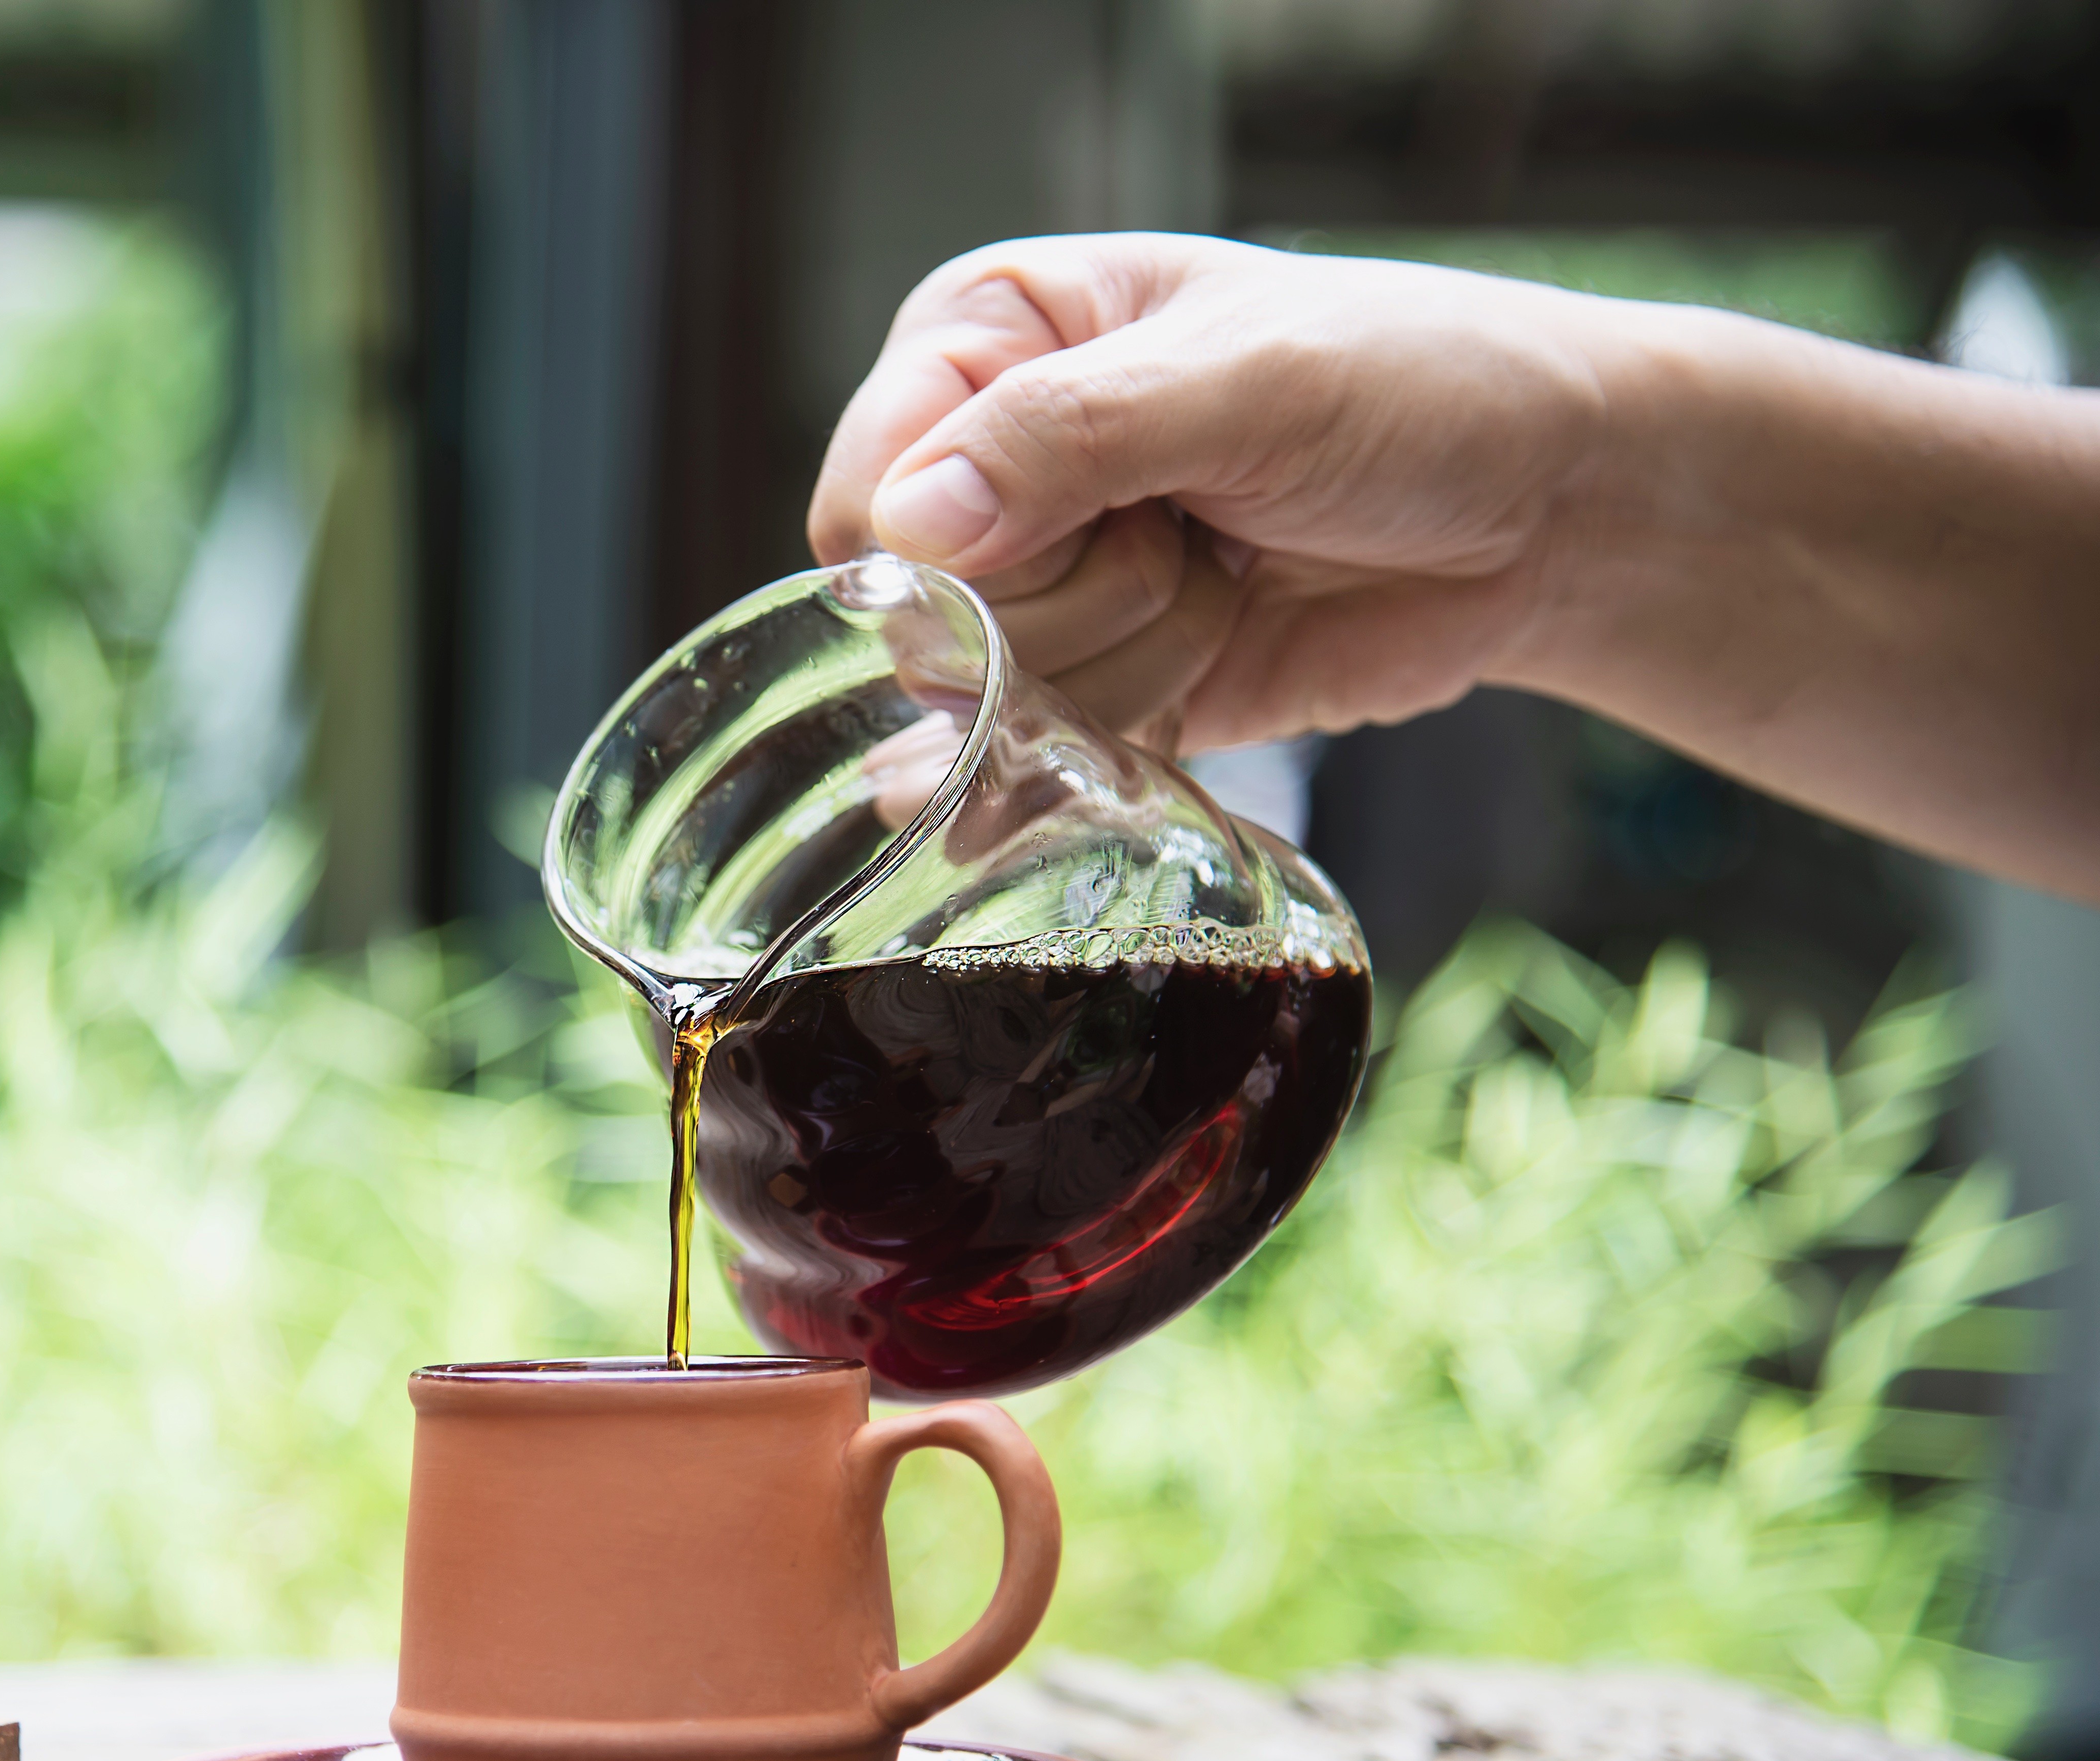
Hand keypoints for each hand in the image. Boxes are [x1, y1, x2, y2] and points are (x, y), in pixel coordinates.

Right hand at [806, 234, 1620, 753]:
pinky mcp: (1101, 683)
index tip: (1098, 514)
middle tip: (1193, 534)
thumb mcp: (1249, 379)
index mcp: (992, 338)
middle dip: (1074, 597)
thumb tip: (910, 528)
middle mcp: (993, 462)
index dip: (953, 544)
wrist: (1554, 508)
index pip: (871, 487)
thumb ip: (1068, 438)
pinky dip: (1117, 737)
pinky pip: (1040, 757)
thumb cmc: (1419, 387)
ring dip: (1127, 660)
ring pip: (986, 698)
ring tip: (1224, 578)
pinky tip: (1195, 669)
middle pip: (924, 611)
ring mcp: (1046, 584)